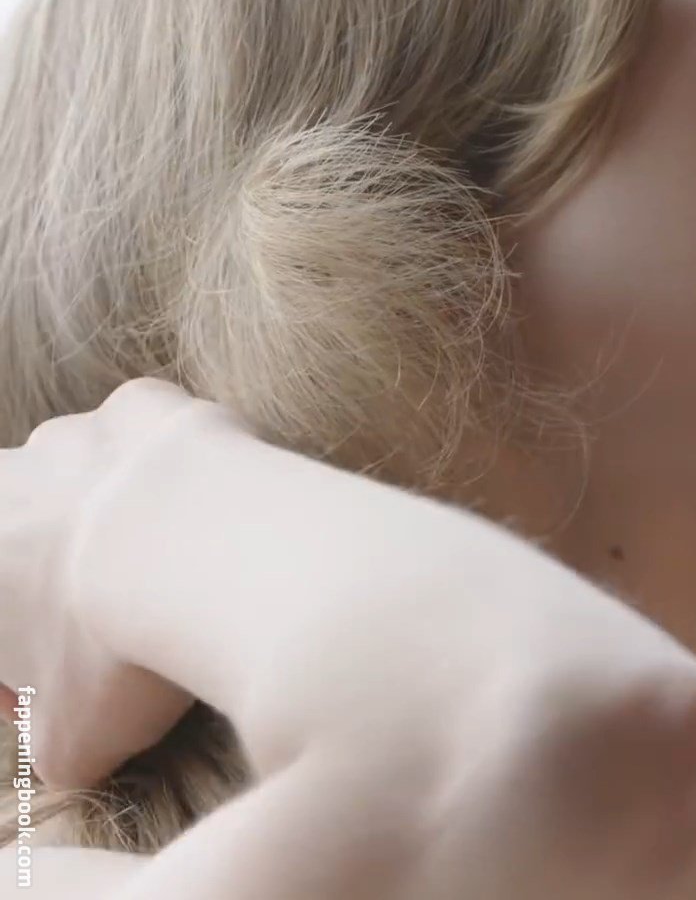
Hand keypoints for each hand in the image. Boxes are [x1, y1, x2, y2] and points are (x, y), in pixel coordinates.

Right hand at [0, 376, 256, 789]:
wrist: (196, 555)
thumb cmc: (119, 653)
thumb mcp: (73, 739)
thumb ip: (52, 749)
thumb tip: (69, 761)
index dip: (20, 667)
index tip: (58, 686)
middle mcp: (3, 486)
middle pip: (21, 539)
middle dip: (56, 581)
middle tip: (115, 623)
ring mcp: (71, 437)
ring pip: (76, 476)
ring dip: (109, 518)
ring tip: (169, 567)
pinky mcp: (143, 406)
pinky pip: (146, 428)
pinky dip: (169, 460)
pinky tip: (205, 503)